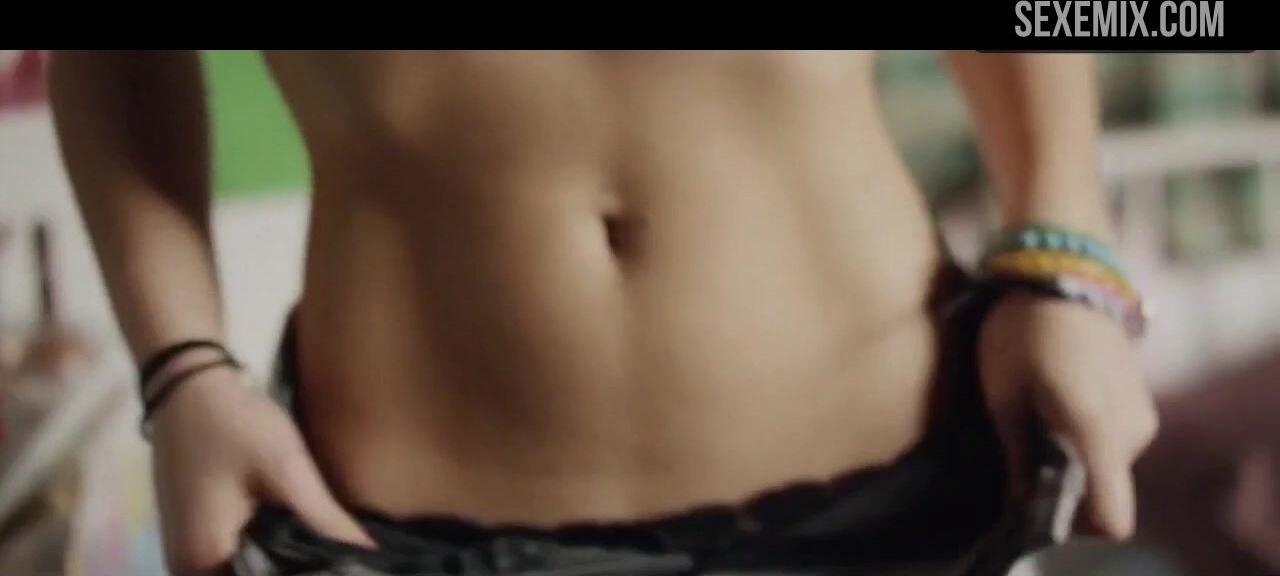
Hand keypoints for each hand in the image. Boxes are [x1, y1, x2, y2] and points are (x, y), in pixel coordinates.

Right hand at [150, 367, 374, 575]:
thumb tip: (370, 555)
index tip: (342, 566)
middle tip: (340, 557)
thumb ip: (325, 520)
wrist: (188, 383)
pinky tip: (297, 536)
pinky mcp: (193, 535)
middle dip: (294, 569)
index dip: (307, 575)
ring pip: (244, 571)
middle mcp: (186, 568)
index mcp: (201, 560)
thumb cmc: (234, 423)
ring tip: (325, 549)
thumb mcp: (285, 468)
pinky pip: (233, 559)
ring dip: (279, 563)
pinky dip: (263, 550)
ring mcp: (184, 553)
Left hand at [979, 292, 1158, 538]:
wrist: (1063, 271)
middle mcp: (1132, 434)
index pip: (1110, 518)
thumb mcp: (1004, 397)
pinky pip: (1110, 441)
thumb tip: (1022, 508)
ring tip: (1034, 415)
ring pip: (1103, 464)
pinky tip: (1054, 401)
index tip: (1035, 498)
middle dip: (1061, 482)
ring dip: (1071, 454)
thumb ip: (1018, 458)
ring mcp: (1142, 417)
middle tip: (1020, 445)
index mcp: (1099, 433)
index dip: (1071, 523)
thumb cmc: (1023, 331)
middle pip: (1100, 491)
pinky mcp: (1140, 403)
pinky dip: (1084, 435)